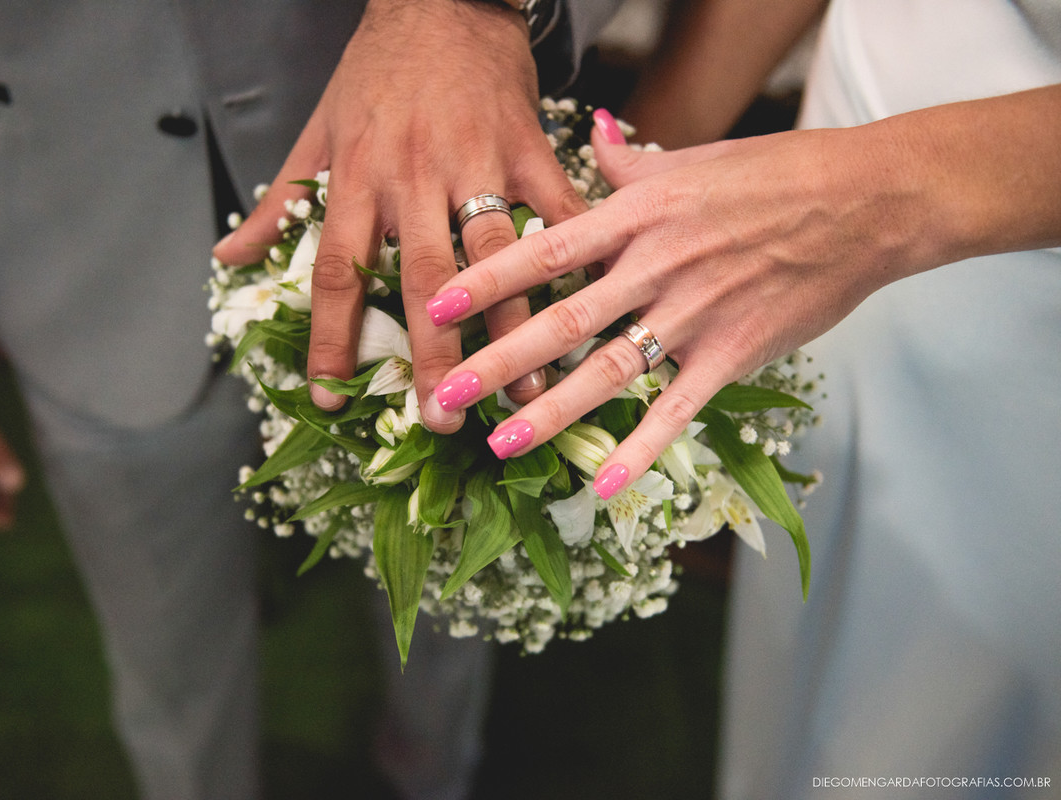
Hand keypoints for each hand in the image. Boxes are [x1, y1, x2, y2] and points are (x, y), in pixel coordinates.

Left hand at [213, 0, 586, 431]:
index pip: (337, 274)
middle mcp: (412, 176)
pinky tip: (587, 310)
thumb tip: (228, 258)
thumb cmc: (373, 71)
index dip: (332, 342)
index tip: (332, 398)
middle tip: (442, 419)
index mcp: (355, 178)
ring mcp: (474, 161)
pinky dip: (572, 259)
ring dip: (513, 326)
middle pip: (423, 282)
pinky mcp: (526, 146)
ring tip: (525, 387)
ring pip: (494, 256)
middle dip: (434, 358)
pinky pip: (555, 208)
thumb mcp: (314, 132)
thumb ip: (278, 202)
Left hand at [420, 108, 944, 495]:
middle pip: (564, 321)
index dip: (489, 279)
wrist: (866, 202)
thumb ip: (633, 163)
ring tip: (502, 444)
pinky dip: (641, 448)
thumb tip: (593, 132)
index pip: (548, 250)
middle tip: (447, 392)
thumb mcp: (695, 159)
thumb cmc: (778, 174)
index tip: (437, 305)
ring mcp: (695, 314)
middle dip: (500, 359)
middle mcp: (657, 266)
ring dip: (552, 412)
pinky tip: (604, 484)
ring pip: (609, 372)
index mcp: (639, 216)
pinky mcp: (733, 353)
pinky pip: (678, 409)